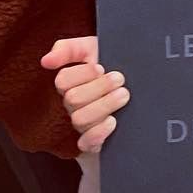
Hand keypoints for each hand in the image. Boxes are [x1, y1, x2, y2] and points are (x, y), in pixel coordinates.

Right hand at [40, 36, 128, 152]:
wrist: (146, 84)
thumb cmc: (116, 64)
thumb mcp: (95, 48)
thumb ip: (69, 48)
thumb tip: (46, 61)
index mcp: (72, 84)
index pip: (62, 81)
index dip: (84, 73)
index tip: (102, 67)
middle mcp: (74, 106)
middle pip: (73, 99)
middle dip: (100, 87)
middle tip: (120, 80)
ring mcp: (83, 125)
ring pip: (80, 119)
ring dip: (104, 105)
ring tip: (124, 95)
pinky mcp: (93, 143)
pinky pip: (85, 144)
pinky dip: (98, 133)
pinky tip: (113, 121)